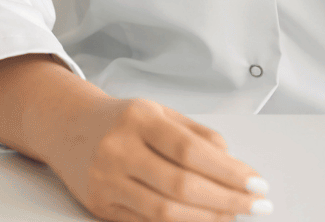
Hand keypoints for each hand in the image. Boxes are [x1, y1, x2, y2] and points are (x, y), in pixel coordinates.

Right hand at [0, 56, 269, 220]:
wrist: (67, 127)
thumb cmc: (121, 120)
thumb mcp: (160, 112)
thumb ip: (198, 135)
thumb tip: (234, 165)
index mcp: (139, 118)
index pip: (191, 150)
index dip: (229, 171)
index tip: (257, 183)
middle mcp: (119, 149)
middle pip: (181, 185)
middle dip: (226, 199)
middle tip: (255, 205)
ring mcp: (107, 181)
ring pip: (164, 212)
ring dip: (206, 219)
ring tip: (232, 215)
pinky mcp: (100, 206)